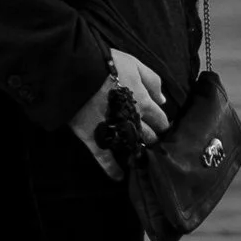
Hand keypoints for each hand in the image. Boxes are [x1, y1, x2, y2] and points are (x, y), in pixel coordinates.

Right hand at [71, 50, 169, 173]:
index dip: (162, 123)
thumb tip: (163, 100)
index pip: (160, 119)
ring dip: (137, 151)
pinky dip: (113, 169)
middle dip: (153, 139)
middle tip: (153, 142)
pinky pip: (105, 158)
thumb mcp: (134, 64)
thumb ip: (152, 81)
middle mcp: (132, 120)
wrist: (77, 71)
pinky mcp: (94, 138)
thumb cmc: (106, 63)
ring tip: (139, 156)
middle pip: (149, 135)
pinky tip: (119, 176)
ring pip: (131, 146)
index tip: (162, 128)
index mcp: (143, 102)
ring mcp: (114, 131)